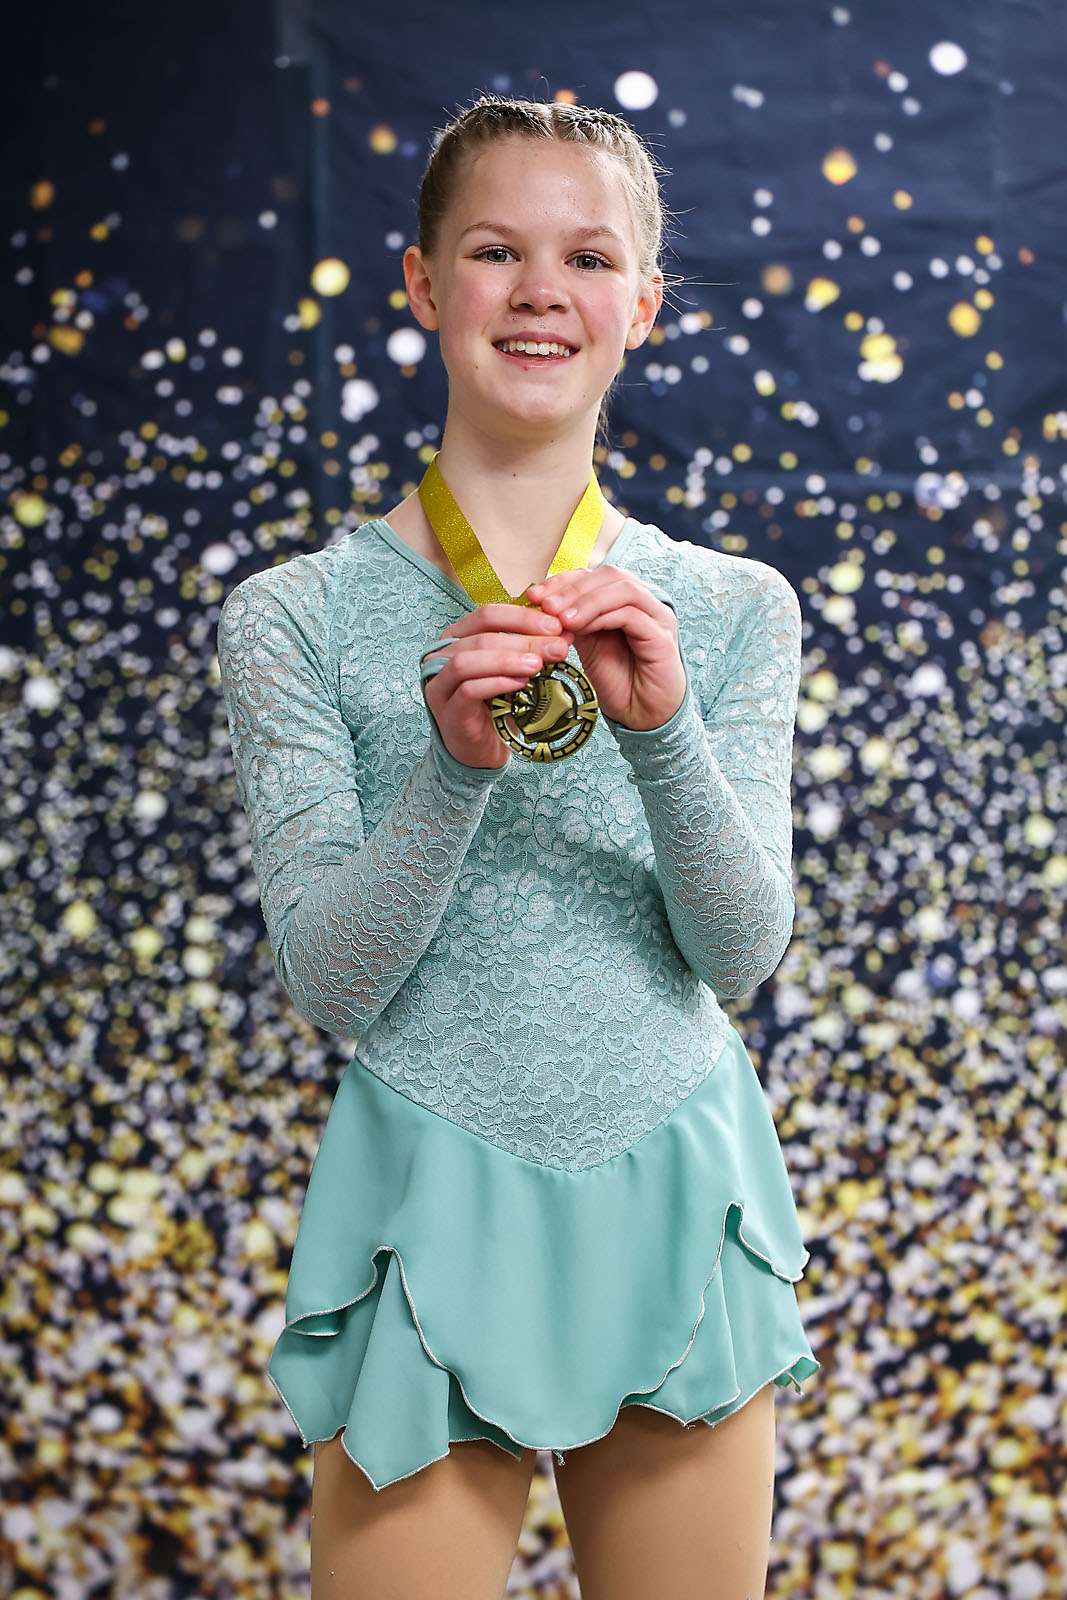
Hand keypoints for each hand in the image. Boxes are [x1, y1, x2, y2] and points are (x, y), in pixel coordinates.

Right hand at [421, 603, 574, 768]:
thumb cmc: (496, 705)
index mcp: (457, 638)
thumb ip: (533, 651)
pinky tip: (521, 684)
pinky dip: (497, 683)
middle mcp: (441, 656)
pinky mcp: (447, 710)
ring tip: (538, 665)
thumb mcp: (515, 671)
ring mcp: (440, 684)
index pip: (487, 614)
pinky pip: (468, 689)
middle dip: (524, 638)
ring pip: (468, 660)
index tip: (556, 626)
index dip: (523, 616)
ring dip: (507, 659)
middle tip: (557, 647)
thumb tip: (565, 634)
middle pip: (481, 634)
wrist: (481, 749)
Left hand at [524, 566, 686, 730]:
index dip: (563, 581)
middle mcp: (646, 601)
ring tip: (561, 618)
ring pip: (622, 588)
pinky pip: (631, 614)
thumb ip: (573, 621)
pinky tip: (580, 629)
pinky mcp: (662, 635)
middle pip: (609, 574)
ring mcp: (657, 615)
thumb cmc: (618, 680)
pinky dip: (602, 617)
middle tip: (545, 605)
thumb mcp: (587, 644)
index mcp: (625, 599)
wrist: (641, 714)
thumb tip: (543, 604)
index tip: (535, 596)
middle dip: (572, 588)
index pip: (594, 575)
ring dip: (586, 600)